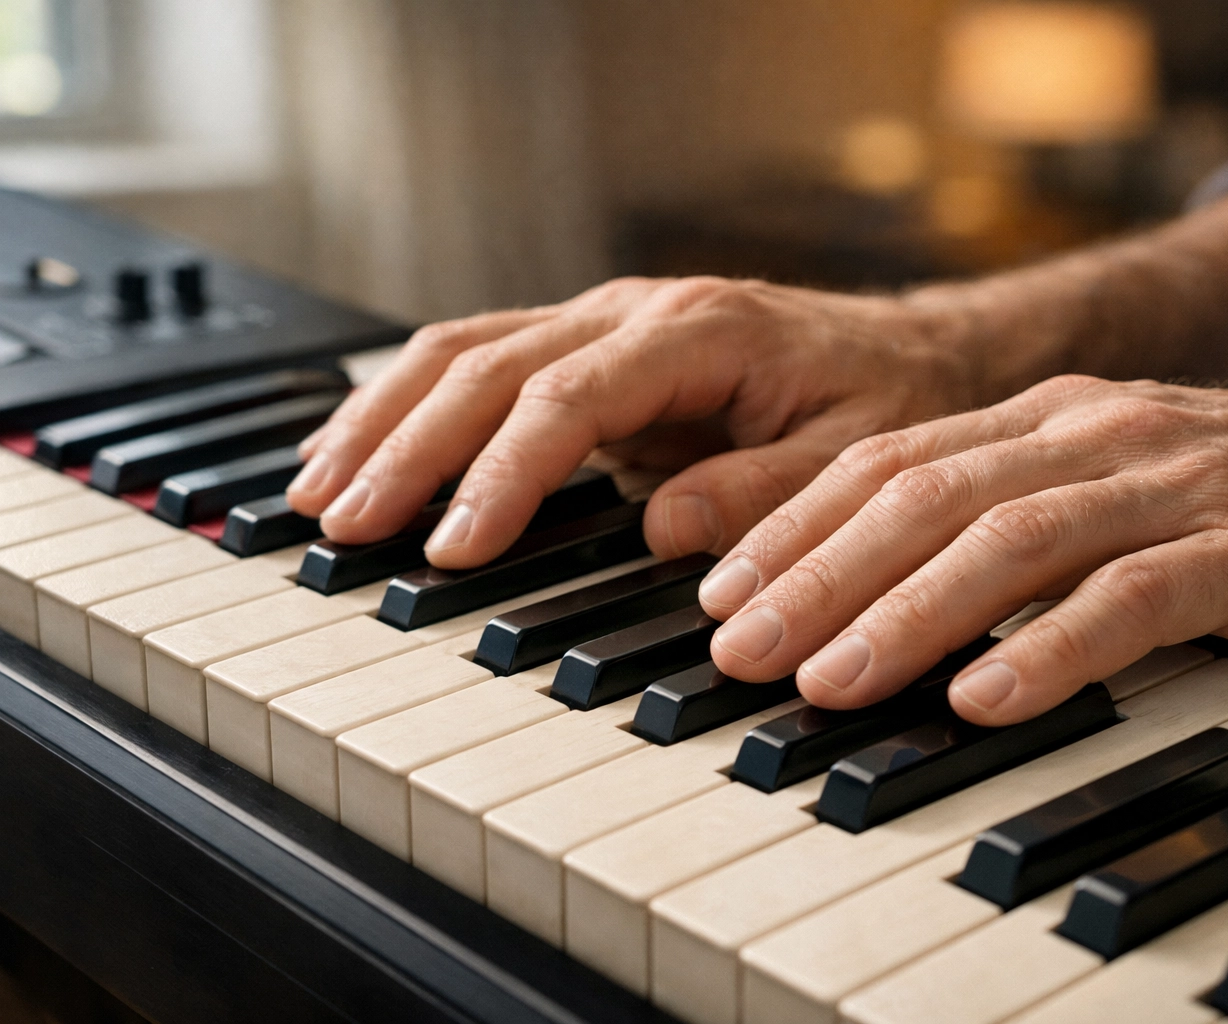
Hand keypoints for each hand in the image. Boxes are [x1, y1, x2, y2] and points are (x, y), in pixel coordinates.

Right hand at [286, 276, 987, 565]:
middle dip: (406, 445)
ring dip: (384, 418)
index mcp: (697, 332)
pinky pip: (479, 362)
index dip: (503, 474)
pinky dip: (411, 404)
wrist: (910, 352)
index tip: (455, 548)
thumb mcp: (853, 456)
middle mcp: (634, 313)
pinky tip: (364, 445)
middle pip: (487, 365)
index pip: (567, 398)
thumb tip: (659, 531)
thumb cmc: (884, 399)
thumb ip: (764, 492)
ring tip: (317, 488)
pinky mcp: (588, 349)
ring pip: (462, 351)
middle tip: (344, 523)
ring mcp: (603, 324)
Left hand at [699, 374, 1227, 724]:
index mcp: (1048, 415)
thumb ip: (1001, 517)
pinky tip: (986, 700)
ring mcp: (1175, 484)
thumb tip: (865, 591)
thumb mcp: (1102, 486)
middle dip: (817, 574)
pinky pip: (1136, 597)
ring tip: (828, 682)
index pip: (888, 459)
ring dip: (906, 614)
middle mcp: (1096, 433)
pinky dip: (1052, 649)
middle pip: (925, 495)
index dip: (793, 524)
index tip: (717, 591)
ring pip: (1011, 540)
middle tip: (734, 647)